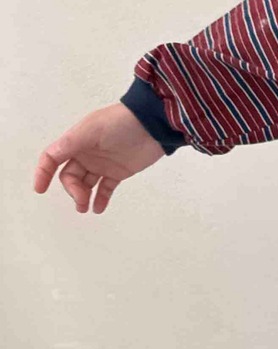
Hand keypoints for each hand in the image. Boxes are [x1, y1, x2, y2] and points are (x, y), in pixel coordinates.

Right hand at [33, 104, 165, 214]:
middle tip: (81, 201)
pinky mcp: (118, 172)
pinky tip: (98, 209)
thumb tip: (51, 156)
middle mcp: (85, 154)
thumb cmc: (119, 123)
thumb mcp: (91, 131)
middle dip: (72, 190)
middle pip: (70, 176)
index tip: (40, 189)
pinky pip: (105, 188)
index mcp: (75, 142)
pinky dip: (100, 199)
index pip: (52, 158)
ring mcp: (101, 164)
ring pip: (85, 184)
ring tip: (86, 208)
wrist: (150, 126)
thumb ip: (71, 144)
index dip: (43, 172)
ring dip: (83, 197)